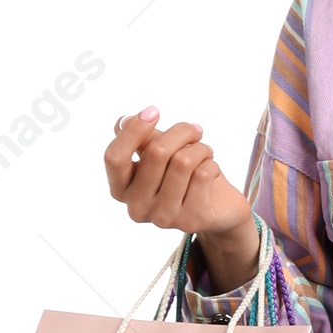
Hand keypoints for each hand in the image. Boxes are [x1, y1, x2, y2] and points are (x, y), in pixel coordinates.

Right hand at [103, 106, 259, 286]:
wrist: (218, 208)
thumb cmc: (182, 175)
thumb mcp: (158, 154)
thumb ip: (139, 139)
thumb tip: (123, 121)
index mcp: (121, 189)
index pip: (114, 157)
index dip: (133, 130)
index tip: (154, 111)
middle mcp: (137, 207)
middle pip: (156, 152)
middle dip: (180, 132)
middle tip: (195, 130)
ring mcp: (163, 218)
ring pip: (183, 162)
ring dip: (200, 148)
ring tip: (205, 151)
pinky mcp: (191, 221)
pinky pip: (203, 174)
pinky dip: (212, 163)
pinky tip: (212, 169)